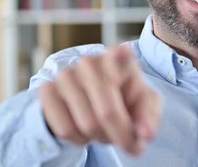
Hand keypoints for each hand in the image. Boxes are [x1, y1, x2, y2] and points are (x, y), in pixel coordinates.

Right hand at [39, 45, 162, 154]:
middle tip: (127, 141)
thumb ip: (149, 117)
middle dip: (120, 135)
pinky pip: (66, 129)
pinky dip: (79, 140)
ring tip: (105, 131)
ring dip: (100, 138)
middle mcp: (91, 61)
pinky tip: (85, 131)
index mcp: (120, 56)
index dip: (132, 90)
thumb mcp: (143, 104)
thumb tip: (145, 134)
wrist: (90, 99)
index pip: (126, 66)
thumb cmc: (123, 99)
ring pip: (87, 124)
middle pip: (107, 112)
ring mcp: (67, 74)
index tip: (131, 85)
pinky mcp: (48, 91)